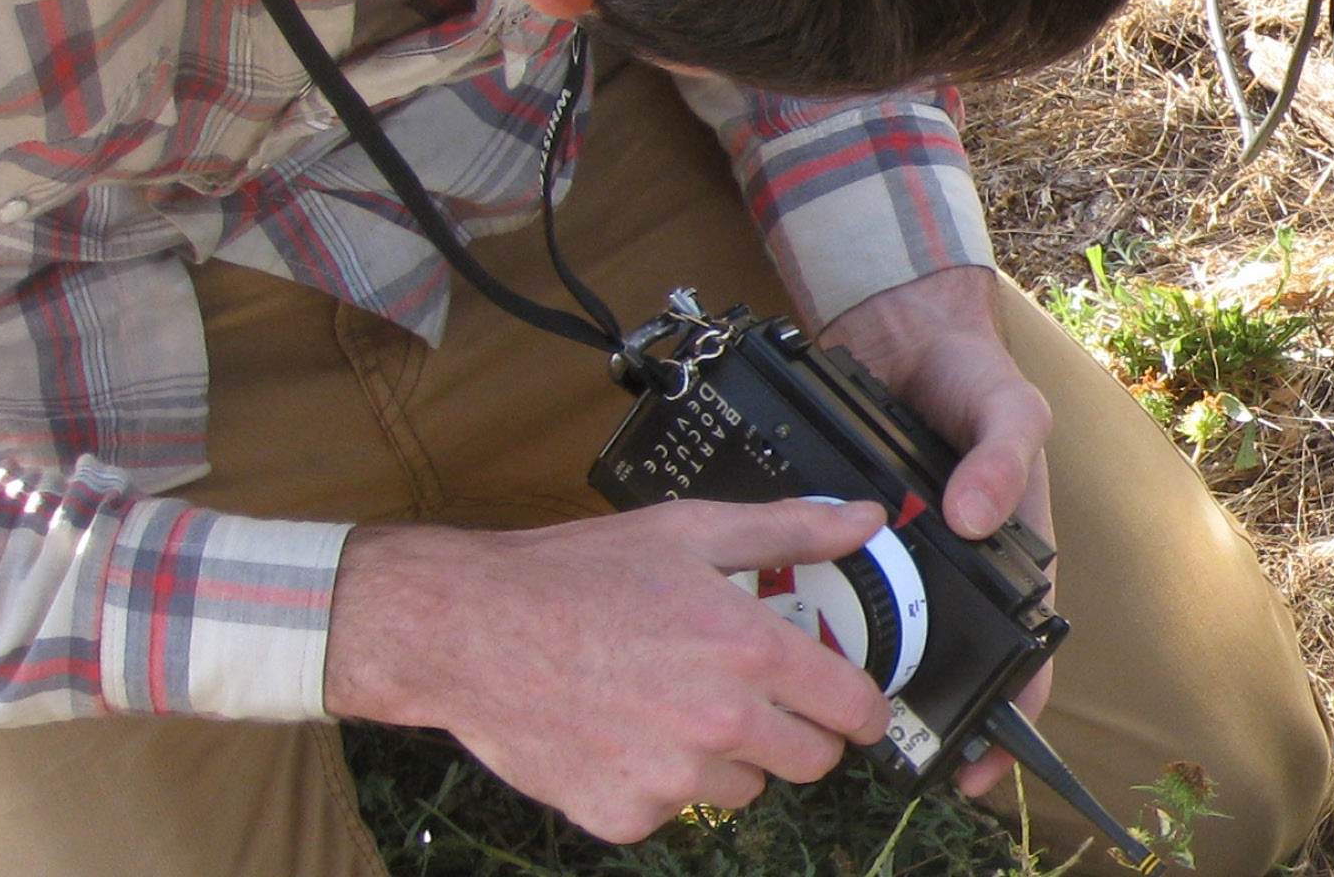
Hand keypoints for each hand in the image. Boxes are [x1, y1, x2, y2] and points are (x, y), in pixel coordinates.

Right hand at [324, 499, 897, 842]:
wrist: (466, 631)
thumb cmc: (572, 575)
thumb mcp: (688, 532)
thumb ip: (791, 530)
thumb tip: (867, 519)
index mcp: (752, 652)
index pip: (855, 709)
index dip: (863, 710)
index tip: (853, 710)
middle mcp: (723, 723)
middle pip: (812, 760)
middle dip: (796, 734)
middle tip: (754, 703)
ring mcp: (673, 777)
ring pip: (744, 788)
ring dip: (724, 760)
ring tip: (669, 709)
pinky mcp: (625, 813)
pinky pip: (671, 809)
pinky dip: (653, 783)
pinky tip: (618, 736)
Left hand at [818, 264, 1056, 793]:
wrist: (903, 331)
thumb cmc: (977, 377)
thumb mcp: (1013, 410)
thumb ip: (1002, 458)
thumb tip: (977, 518)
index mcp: (1015, 556)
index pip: (1025, 654)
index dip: (1009, 716)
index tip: (978, 765)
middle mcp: (958, 568)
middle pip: (947, 659)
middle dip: (921, 710)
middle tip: (880, 744)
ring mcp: (902, 557)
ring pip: (882, 631)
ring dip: (857, 662)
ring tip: (821, 699)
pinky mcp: (849, 539)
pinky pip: (831, 584)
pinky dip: (811, 606)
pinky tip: (781, 631)